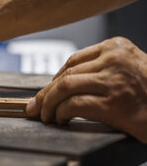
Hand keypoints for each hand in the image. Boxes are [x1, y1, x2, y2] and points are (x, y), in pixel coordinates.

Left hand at [26, 37, 146, 142]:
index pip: (72, 60)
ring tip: (45, 115)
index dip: (54, 78)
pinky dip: (61, 112)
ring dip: (49, 103)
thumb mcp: (128, 68)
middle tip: (36, 106)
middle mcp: (114, 59)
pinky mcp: (113, 103)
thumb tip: (63, 82)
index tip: (46, 91)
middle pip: (66, 74)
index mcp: (116, 47)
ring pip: (65, 87)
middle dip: (46, 93)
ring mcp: (114, 80)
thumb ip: (100, 68)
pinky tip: (60, 118)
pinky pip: (74, 104)